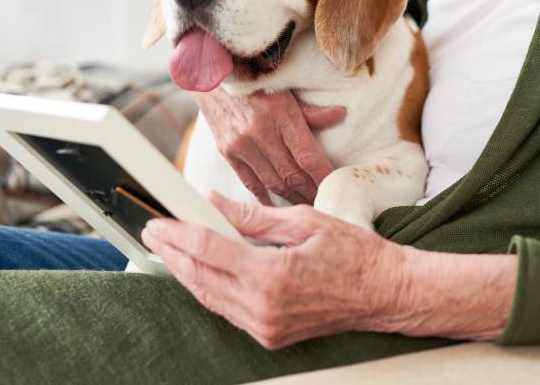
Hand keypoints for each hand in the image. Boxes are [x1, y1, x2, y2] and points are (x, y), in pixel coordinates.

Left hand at [143, 193, 517, 348]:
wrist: (387, 294)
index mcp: (271, 275)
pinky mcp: (270, 335)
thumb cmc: (355, 254)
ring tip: (166, 250)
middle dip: (171, 253)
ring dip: (183, 272)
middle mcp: (263, 308)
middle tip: (153, 232)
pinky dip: (207, 289)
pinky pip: (226, 311)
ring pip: (208, 298)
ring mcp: (265, 327)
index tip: (157, 221)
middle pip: (199, 277)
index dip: (177, 234)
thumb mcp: (303, 222)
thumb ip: (252, 216)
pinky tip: (197, 272)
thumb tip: (214, 204)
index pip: (207, 251)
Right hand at [192, 89, 345, 204]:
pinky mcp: (227, 153)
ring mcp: (241, 145)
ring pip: (272, 182)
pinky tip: (277, 204)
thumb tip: (339, 115)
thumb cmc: (254, 81)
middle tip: (325, 200)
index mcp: (280, 113)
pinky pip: (249, 183)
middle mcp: (259, 132)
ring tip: (307, 202)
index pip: (308, 156)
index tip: (335, 186)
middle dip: (311, 191)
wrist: (212, 77)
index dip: (324, 175)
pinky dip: (265, 196)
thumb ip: (310, 109)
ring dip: (292, 197)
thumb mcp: (285, 88)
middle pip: (292, 174)